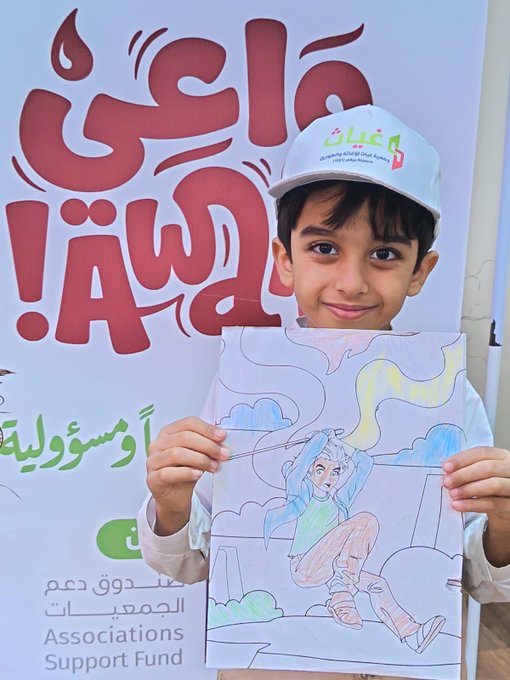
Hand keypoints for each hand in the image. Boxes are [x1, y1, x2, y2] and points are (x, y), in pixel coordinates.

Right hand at [146, 416, 228, 535]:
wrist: (175, 497)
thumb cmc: (186, 471)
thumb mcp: (197, 454)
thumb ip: (206, 445)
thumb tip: (223, 441)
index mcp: (169, 432)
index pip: (189, 423)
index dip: (207, 429)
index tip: (223, 436)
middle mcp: (158, 444)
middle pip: (184, 437)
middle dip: (207, 445)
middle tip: (224, 454)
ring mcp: (153, 461)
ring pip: (177, 453)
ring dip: (200, 459)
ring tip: (215, 466)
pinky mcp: (153, 478)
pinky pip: (168, 473)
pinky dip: (186, 472)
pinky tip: (199, 474)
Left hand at [443, 446, 509, 566]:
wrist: (505, 506)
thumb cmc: (489, 485)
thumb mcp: (481, 473)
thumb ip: (467, 468)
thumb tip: (447, 471)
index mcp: (502, 456)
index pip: (482, 452)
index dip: (462, 459)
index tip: (445, 467)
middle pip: (487, 468)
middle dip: (463, 475)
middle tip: (447, 482)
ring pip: (493, 485)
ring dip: (468, 489)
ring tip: (452, 494)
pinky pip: (493, 504)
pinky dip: (473, 504)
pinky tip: (459, 505)